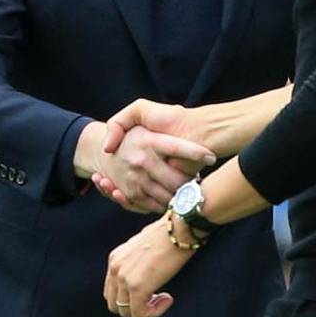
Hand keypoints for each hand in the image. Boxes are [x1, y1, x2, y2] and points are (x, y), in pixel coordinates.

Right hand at [80, 121, 214, 213]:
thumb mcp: (138, 111)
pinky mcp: (133, 196)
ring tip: (189, 188)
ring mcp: (137, 180)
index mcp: (148, 140)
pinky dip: (168, 203)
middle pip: (178, 180)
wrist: (105, 152)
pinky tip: (174, 195)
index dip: (197, 153)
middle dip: (193, 181)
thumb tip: (173, 117)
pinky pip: (157, 205)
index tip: (211, 157)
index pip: (177, 148)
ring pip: (170, 195)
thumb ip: (156, 112)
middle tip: (199, 177)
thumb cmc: (133, 132)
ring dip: (182, 194)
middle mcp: (142, 161)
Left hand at [104, 213, 196, 316]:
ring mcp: (124, 278)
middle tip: (156, 298)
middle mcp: (115, 268)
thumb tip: (144, 276)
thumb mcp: (144, 246)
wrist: (179, 228)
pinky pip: (140, 313)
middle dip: (135, 307)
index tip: (150, 292)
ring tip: (164, 298)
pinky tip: (168, 299)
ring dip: (146, 310)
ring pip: (126, 312)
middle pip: (115, 304)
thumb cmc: (168, 234)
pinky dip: (154, 312)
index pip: (112, 291)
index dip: (130, 298)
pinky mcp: (137, 287)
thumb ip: (136, 262)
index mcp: (115, 258)